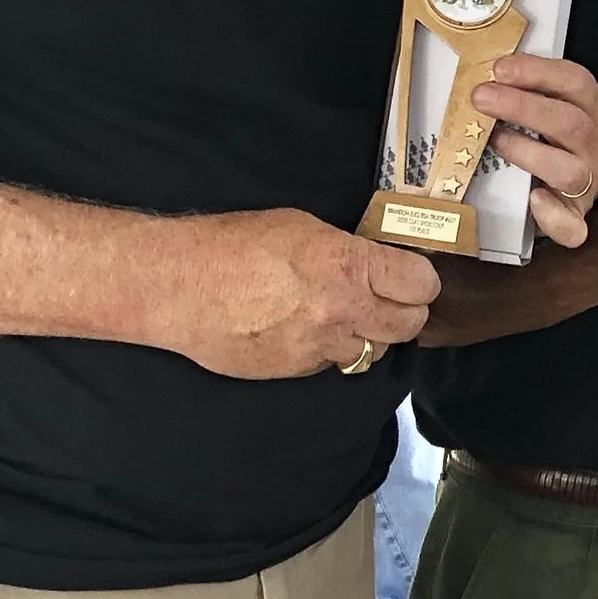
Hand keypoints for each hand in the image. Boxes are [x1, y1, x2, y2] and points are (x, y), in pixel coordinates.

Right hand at [154, 208, 438, 378]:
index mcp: (348, 266)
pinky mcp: (296, 370)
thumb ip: (347, 251)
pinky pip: (332, 363)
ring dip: (369, 335)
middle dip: (405, 311)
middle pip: (409, 325)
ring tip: (346, 316)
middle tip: (389, 298)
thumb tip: (373, 264)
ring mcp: (320, 345)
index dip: (420, 279)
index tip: (412, 276)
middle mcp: (342, 310)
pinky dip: (330, 349)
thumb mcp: (301, 228)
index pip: (420, 284)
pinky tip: (307, 330)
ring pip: (374, 351)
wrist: (177, 286)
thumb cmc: (231, 245)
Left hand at [473, 54, 597, 247]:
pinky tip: (532, 199)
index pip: (576, 82)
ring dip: (529, 152)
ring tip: (495, 141)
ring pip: (571, 170)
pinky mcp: (576, 218)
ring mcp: (589, 183)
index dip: (539, 72)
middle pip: (570, 122)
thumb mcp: (544, 109)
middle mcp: (596, 144)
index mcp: (592, 111)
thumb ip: (524, 91)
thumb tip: (481, 72)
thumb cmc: (546, 142)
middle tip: (481, 97)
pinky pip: (572, 225)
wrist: (562, 194)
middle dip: (522, 106)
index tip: (499, 68)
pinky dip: (551, 214)